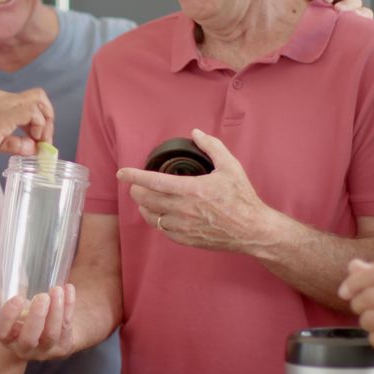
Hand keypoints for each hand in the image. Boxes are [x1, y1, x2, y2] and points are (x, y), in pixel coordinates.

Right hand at [0, 284, 76, 360]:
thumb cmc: (21, 314)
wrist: (45, 327)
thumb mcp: (7, 306)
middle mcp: (24, 348)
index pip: (2, 332)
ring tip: (57, 290)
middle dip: (36, 317)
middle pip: (29, 339)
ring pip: (51, 334)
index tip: (17, 298)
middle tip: (42, 296)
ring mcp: (45, 350)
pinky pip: (67, 328)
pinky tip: (68, 289)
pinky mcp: (62, 347)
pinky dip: (69, 307)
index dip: (8, 317)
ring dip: (56, 311)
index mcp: (7, 337)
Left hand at [118, 129, 281, 252]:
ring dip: (144, 206)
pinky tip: (160, 214)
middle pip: (146, 200)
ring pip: (151, 216)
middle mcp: (183, 209)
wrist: (252, 230)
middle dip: (136, 190)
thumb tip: (195, 133)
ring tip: (145, 198)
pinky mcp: (186, 239)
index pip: (153, 181)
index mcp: (191, 189)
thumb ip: (212, 147)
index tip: (122, 172)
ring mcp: (183, 226)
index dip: (134, 176)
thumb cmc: (242, 198)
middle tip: (135, 185)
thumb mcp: (231, 166)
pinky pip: (162, 229)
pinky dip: (157, 220)